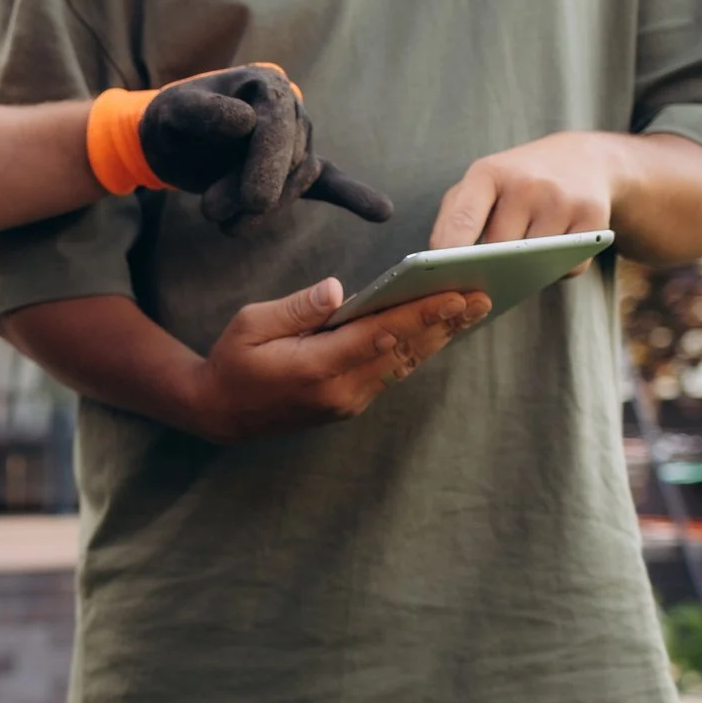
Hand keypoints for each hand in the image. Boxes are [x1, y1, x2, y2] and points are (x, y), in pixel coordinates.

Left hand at [90, 65, 395, 234]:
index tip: (253, 199)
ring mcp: (298, 142)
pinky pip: (331, 184)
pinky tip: (380, 211)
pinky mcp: (294, 171)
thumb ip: (203, 112)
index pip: (279, 125)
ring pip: (295, 185)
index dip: (268, 164)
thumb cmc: (171, 121)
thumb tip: (246, 122)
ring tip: (213, 217)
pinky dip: (353, 197)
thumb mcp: (174, 111)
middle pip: (290, 160)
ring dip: (258, 211)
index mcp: (268, 85)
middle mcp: (292, 110)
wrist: (170, 142)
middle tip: (209, 213)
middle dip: (254, 192)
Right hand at [188, 277, 490, 443]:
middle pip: (403, 352)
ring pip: (403, 366)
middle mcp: (339, 391)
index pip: (380, 335)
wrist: (219, 413)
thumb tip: (339, 289)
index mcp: (316, 367)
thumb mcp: (251, 324)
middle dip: (444, 323)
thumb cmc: (233, 360)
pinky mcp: (349, 405)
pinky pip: (391, 375)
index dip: (421, 314)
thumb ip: (298, 308)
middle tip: (482, 297)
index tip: (456, 295)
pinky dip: (418, 351)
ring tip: (472, 311)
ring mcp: (347, 402)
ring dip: (438, 338)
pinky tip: (439, 331)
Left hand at [429, 131, 624, 252]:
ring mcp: (562, 201)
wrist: (581, 159)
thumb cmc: (516, 180)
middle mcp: (526, 183)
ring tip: (527, 245)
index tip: (441, 281)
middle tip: (490, 264)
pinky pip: (567, 268)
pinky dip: (559, 268)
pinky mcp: (593, 219)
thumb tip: (443, 268)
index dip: (448, 258)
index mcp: (488, 173)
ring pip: (532, 264)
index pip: (462, 222)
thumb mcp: (480, 184)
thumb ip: (454, 219)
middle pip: (497, 252)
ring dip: (527, 267)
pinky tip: (557, 245)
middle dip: (490, 265)